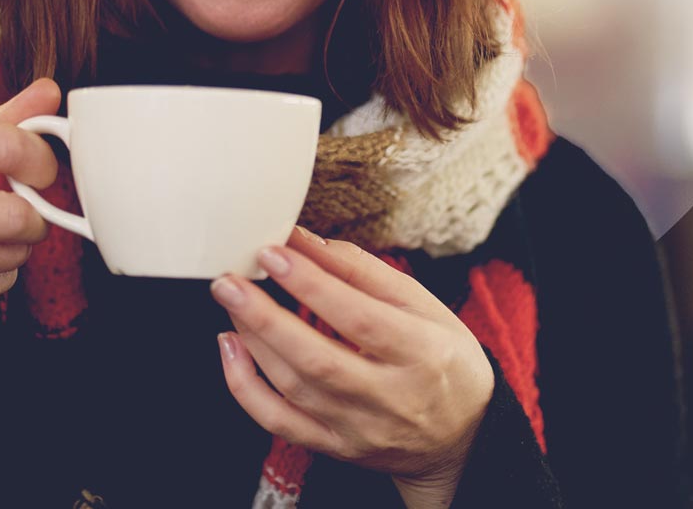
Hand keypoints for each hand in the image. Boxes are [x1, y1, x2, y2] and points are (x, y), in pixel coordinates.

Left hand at [210, 226, 494, 492]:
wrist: (462, 436)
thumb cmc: (443, 358)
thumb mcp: (425, 305)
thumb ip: (366, 272)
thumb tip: (309, 243)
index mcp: (422, 353)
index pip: (359, 318)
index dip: (312, 285)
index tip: (275, 252)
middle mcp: (391, 398)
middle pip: (318, 359)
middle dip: (266, 316)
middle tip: (230, 279)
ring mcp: (360, 429)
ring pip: (294, 388)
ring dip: (254, 339)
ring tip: (233, 299)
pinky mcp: (336, 448)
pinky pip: (279, 423)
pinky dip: (246, 386)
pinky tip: (230, 347)